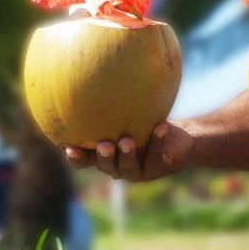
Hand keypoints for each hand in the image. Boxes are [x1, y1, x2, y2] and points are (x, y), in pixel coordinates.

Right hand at [64, 122, 193, 181]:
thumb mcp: (128, 117)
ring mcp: (139, 170)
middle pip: (107, 166)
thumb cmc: (148, 124)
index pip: (86, 161)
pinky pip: (157, 153)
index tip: (67, 147)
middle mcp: (120, 166)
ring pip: (129, 167)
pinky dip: (158, 140)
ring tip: (127, 141)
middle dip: (104, 157)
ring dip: (127, 154)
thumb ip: (113, 109)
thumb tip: (94, 79)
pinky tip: (161, 127)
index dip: (76, 157)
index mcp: (108, 156)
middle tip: (103, 145)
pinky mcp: (159, 167)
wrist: (181, 138)